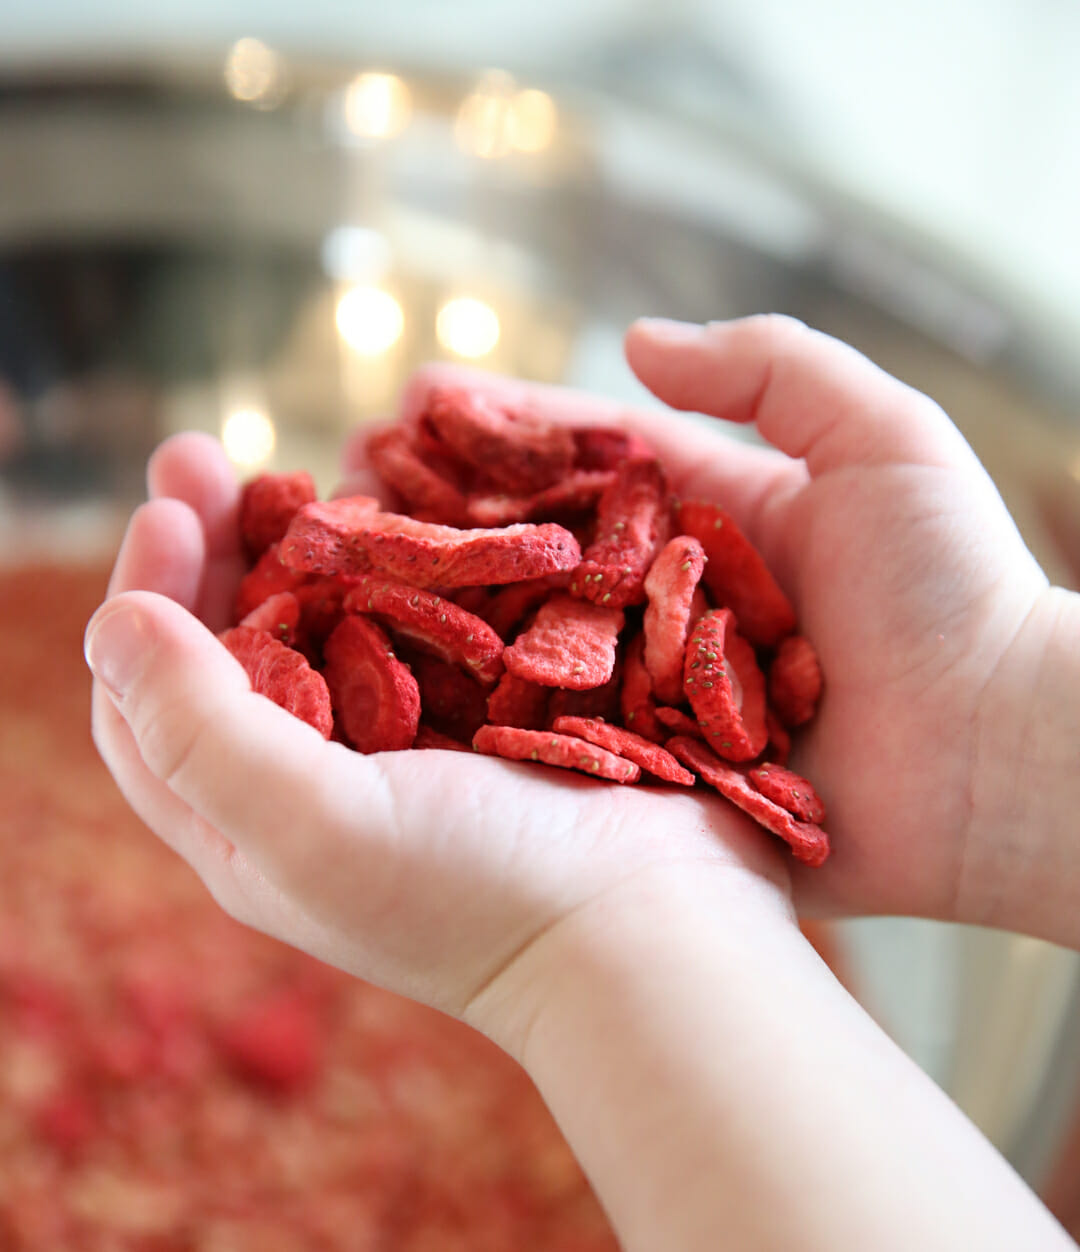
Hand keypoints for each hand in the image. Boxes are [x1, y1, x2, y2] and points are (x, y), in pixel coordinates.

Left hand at [86, 425, 791, 1048]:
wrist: (657, 919)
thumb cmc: (482, 891)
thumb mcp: (317, 829)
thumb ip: (200, 729)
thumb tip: (115, 617)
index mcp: (253, 824)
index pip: (150, 705)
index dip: (145, 599)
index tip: (172, 507)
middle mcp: (318, 776)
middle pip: (230, 647)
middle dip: (211, 547)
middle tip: (203, 454)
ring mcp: (405, 738)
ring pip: (324, 621)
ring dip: (300, 542)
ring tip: (304, 468)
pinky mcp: (481, 705)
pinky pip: (416, 617)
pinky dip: (396, 558)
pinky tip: (401, 508)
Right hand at [390, 315, 1053, 927]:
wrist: (1003, 757)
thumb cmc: (957, 588)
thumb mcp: (882, 436)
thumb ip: (769, 368)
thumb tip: (633, 341)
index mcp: (709, 520)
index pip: (583, 462)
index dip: (501, 430)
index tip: (411, 404)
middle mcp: (664, 603)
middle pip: (536, 550)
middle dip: (441, 518)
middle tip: (340, 491)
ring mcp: (653, 691)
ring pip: (528, 646)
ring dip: (439, 619)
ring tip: (340, 586)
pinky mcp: (656, 777)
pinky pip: (556, 742)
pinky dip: (484, 723)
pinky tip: (398, 703)